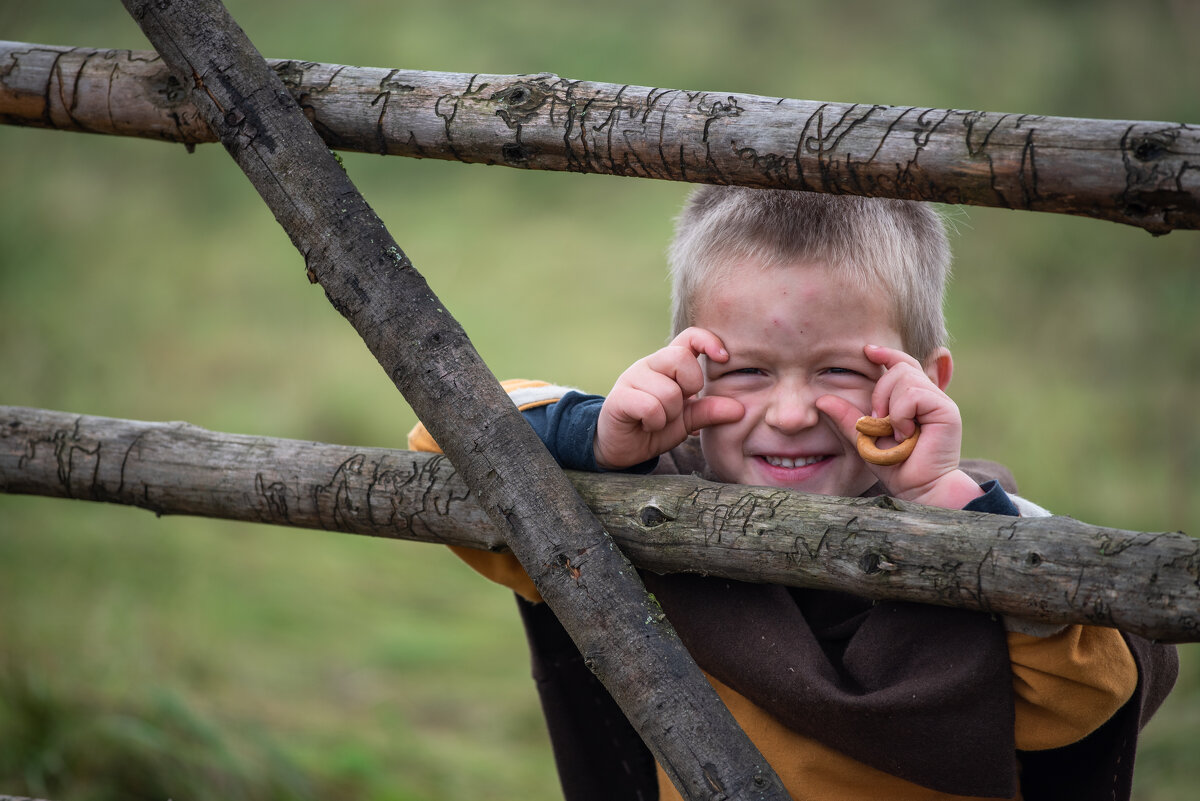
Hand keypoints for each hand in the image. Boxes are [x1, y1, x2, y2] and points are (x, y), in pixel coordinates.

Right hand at [594, 327, 744, 469]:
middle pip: (680, 358)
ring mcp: (631, 378)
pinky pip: (650, 407)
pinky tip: (645, 425)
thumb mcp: (687, 421)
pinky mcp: (618, 398)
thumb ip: (709, 411)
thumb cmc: (655, 427)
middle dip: (689, 387)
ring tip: (658, 420)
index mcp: (668, 364)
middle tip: (678, 406)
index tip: (723, 358)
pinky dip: (654, 422)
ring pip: (668, 390)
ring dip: (669, 415)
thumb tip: (740, 409)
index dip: (709, 341)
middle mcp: (649, 365)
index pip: (690, 337)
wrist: (621, 449)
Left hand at [816, 345, 982, 507]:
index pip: (901, 363)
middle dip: (880, 392)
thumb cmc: (894, 467)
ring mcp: (940, 402)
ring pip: (905, 377)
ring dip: (890, 405)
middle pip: (899, 367)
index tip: (866, 351)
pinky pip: (914, 394)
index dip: (885, 354)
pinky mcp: (947, 411)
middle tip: (879, 421)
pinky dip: (900, 414)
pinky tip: (905, 434)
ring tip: (895, 431)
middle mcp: (929, 396)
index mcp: (913, 399)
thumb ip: (847, 419)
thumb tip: (821, 399)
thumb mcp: (863, 439)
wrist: (917, 489)